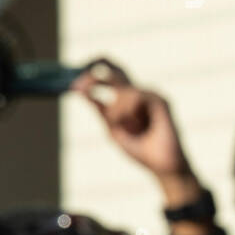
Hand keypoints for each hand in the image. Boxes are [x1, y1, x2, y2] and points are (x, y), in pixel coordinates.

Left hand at [72, 59, 192, 184]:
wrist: (161, 166)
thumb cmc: (141, 150)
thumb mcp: (112, 128)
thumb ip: (100, 110)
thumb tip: (80, 91)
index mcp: (127, 99)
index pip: (109, 76)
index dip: (90, 75)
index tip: (73, 87)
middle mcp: (139, 93)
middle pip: (115, 68)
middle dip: (93, 74)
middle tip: (78, 86)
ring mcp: (150, 95)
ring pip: (122, 88)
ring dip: (114, 109)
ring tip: (121, 125)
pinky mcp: (160, 100)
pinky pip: (134, 94)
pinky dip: (126, 110)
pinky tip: (133, 124)